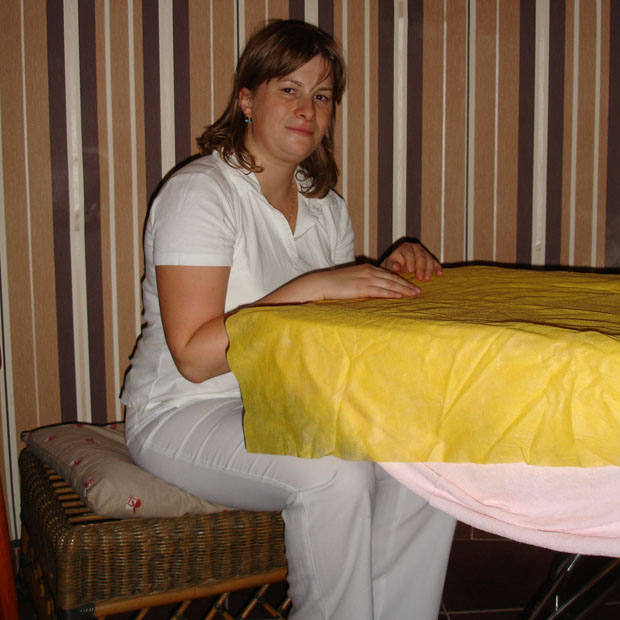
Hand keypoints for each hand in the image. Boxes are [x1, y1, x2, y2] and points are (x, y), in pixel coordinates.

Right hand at [304, 263, 421, 300]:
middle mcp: (369, 272)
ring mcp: (366, 279)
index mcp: (367, 269)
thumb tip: (371, 290)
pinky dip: (391, 293)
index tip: (411, 286)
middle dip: (407, 285)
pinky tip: (400, 296)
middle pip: (393, 278)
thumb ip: (364, 282)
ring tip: (414, 294)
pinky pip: (380, 291)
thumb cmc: (334, 283)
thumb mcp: (352, 279)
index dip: (401, 280)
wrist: (322, 283)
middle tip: (418, 291)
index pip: (389, 274)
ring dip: (404, 290)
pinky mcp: (362, 288)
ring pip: (390, 284)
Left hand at [381, 242, 441, 280]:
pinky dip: (437, 268)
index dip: (410, 261)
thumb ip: (392, 265)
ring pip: (428, 259)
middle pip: (420, 256)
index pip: (409, 253)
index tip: (410, 271)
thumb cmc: (392, 265)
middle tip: (420, 278)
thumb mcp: (389, 265)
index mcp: (405, 247)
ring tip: (427, 278)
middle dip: (421, 267)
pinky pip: (434, 262)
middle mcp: (416, 248)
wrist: (397, 265)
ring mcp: (424, 252)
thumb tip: (396, 267)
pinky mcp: (429, 258)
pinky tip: (440, 274)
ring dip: (429, 269)